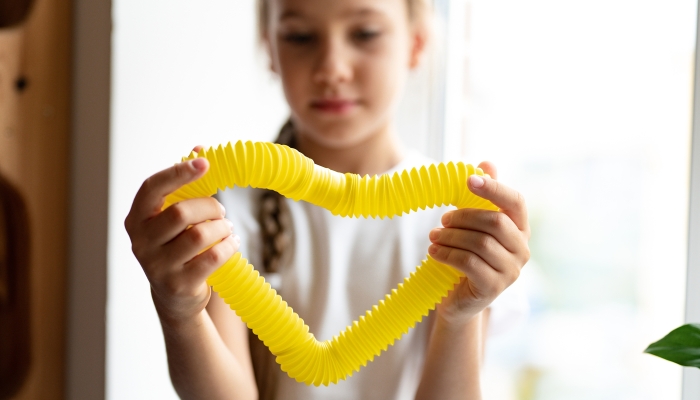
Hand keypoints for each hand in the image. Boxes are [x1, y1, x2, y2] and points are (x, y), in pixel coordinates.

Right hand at [124, 146, 239, 325]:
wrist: (174, 296)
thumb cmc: (176, 246)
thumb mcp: (173, 217)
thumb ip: (183, 185)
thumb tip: (199, 148)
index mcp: (136, 219)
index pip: (152, 188)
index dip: (178, 173)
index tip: (204, 163)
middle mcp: (141, 242)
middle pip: (181, 212)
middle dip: (210, 207)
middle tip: (220, 212)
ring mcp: (157, 266)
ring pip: (199, 235)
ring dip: (222, 228)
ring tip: (227, 229)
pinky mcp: (178, 284)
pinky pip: (212, 258)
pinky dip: (228, 246)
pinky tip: (231, 244)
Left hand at [428, 162, 529, 324]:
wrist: (460, 299)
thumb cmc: (468, 256)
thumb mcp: (474, 225)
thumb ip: (482, 197)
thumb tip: (486, 164)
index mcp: (520, 229)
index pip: (515, 202)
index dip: (494, 188)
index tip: (469, 181)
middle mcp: (522, 250)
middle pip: (495, 222)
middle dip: (464, 217)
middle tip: (442, 219)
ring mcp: (511, 271)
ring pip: (480, 243)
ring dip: (450, 236)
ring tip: (433, 237)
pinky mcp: (494, 288)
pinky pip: (469, 263)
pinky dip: (447, 254)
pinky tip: (434, 251)